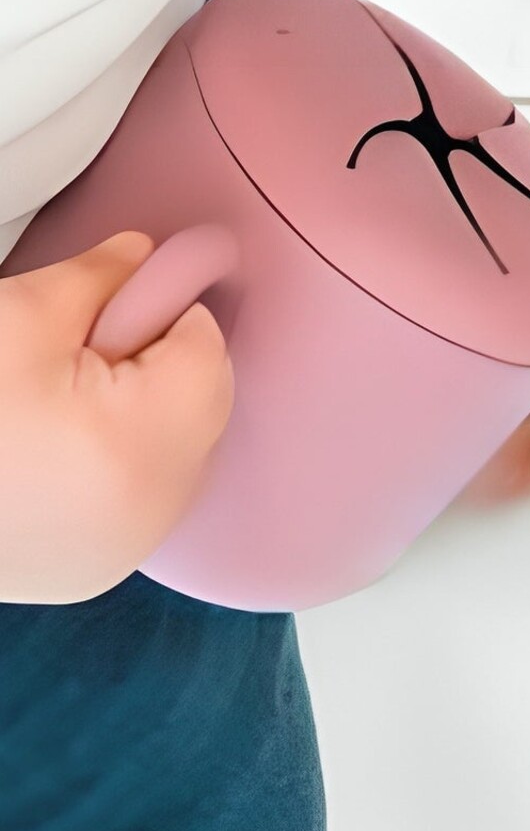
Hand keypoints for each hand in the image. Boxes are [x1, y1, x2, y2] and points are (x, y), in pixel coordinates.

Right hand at [0, 232, 233, 603]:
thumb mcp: (22, 315)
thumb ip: (103, 276)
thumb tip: (147, 258)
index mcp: (143, 443)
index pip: (206, 347)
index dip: (159, 312)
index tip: (111, 309)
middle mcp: (151, 512)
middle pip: (202, 403)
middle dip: (154, 365)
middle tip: (73, 358)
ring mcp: (123, 552)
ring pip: (176, 451)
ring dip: (138, 416)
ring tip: (54, 408)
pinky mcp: (92, 572)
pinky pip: (140, 497)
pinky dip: (115, 465)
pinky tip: (52, 454)